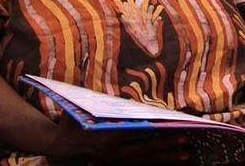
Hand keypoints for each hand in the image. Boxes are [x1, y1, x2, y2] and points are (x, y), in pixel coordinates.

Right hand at [45, 114, 191, 163]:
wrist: (57, 147)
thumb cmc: (71, 122)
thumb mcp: (79, 109)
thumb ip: (95, 102)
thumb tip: (110, 87)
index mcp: (105, 137)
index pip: (136, 133)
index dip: (155, 130)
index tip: (173, 126)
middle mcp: (111, 153)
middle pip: (144, 150)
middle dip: (166, 146)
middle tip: (187, 140)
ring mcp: (114, 162)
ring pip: (145, 161)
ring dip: (166, 158)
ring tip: (187, 153)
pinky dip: (157, 163)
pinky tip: (173, 160)